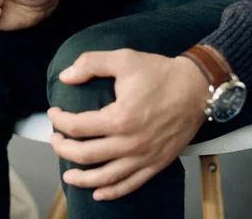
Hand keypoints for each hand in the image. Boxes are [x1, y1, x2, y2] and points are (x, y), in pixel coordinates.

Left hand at [48, 49, 209, 200]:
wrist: (197, 88)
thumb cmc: (160, 73)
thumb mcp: (124, 59)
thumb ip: (91, 63)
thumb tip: (65, 76)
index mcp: (119, 118)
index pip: (77, 127)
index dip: (59, 121)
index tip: (54, 113)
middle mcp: (130, 143)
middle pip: (85, 155)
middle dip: (63, 149)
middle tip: (55, 140)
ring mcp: (144, 156)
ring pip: (105, 176)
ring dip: (82, 178)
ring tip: (67, 175)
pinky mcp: (157, 163)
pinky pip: (131, 184)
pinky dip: (113, 191)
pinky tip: (98, 193)